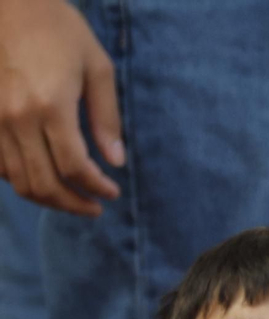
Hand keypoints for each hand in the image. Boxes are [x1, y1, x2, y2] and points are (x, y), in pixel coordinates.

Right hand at [0, 0, 123, 214]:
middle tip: (94, 208)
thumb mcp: (97, 67)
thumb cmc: (57, 28)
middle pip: (43, 183)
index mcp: (51, 105)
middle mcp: (16, 117)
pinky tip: (40, 175)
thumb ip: (107, 118)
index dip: (96, 188)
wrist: (7, 2)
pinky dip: (18, 178)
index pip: (74, 167)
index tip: (112, 193)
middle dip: (73, 204)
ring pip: (16, 180)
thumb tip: (116, 162)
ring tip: (71, 198)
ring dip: (46, 198)